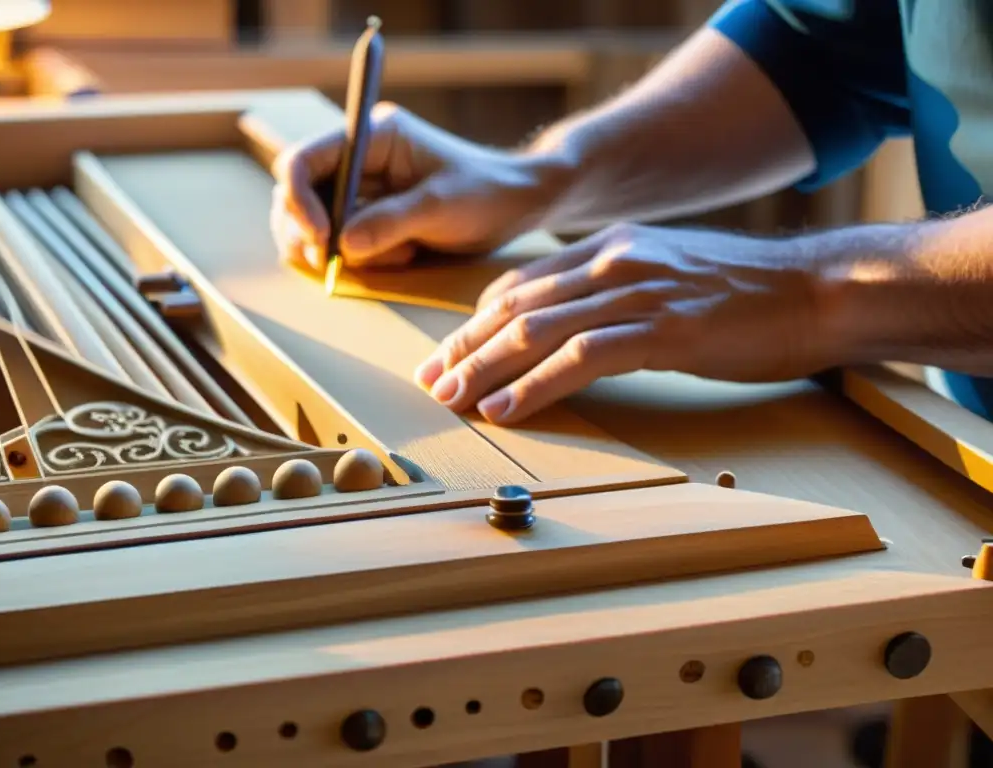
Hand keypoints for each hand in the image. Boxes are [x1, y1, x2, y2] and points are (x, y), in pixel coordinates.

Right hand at [270, 103, 563, 270]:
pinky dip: (360, 261)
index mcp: (373, 136)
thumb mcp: (441, 207)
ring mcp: (362, 190)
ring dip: (343, 252)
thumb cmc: (487, 192)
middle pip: (297, 196)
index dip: (299, 200)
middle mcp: (359, 159)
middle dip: (311, 234)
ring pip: (315, 225)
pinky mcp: (370, 217)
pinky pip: (341, 243)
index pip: (304, 160)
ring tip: (399, 255)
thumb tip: (342, 246)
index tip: (321, 238)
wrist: (517, 205)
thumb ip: (390, 223)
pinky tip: (403, 257)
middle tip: (336, 264)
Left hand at [413, 223, 843, 423]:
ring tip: (452, 400)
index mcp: (609, 248)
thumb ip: (615, 288)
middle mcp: (612, 262)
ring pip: (537, 329)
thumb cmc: (744, 292)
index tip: (450, 353)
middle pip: (515, 306)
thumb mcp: (666, 274)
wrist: (814, 290)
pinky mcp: (661, 330)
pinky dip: (534, 385)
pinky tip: (505, 408)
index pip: (521, 283)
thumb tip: (572, 321)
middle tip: (430, 382)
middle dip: (464, 347)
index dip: (476, 323)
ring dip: (485, 368)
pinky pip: (581, 358)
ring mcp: (636, 293)